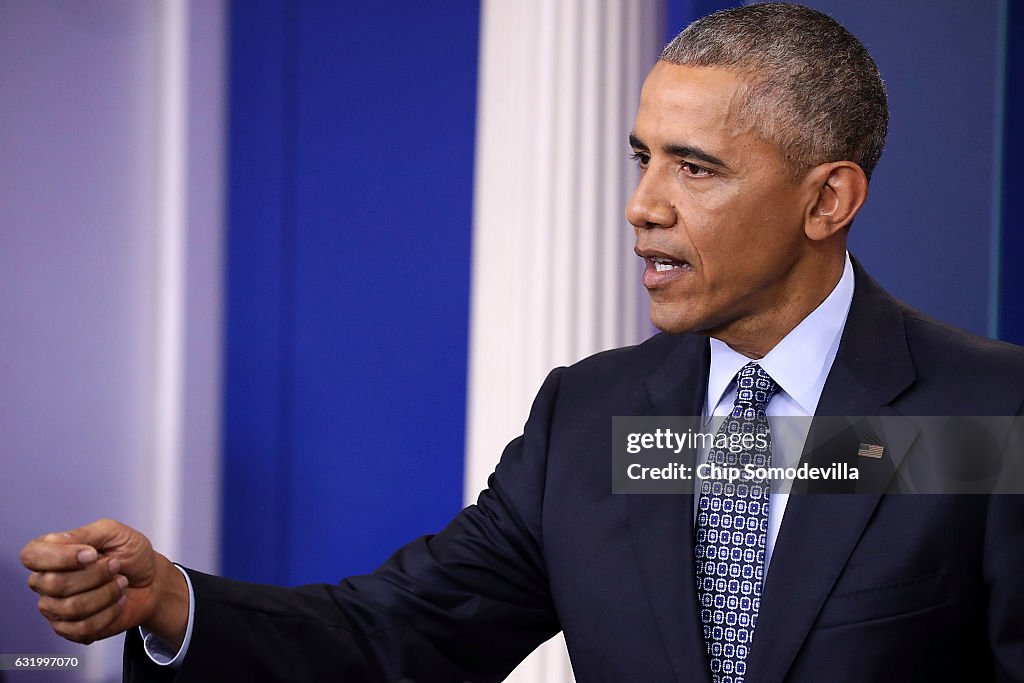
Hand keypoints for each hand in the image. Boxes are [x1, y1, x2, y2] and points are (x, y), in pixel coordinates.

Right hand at [20, 519, 188, 646]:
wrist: (152, 581)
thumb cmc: (131, 555)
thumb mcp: (114, 532)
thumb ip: (84, 534)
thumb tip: (56, 541)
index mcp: (51, 552)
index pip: (31, 556)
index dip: (61, 557)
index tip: (92, 554)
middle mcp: (46, 581)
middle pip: (55, 584)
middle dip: (96, 575)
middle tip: (116, 566)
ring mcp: (55, 608)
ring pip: (71, 607)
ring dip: (106, 593)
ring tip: (119, 583)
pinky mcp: (69, 629)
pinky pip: (82, 627)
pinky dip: (109, 613)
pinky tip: (116, 602)